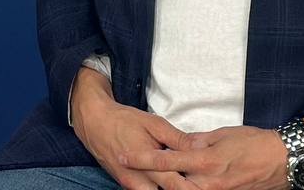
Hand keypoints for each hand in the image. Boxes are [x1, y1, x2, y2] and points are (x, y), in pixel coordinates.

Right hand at [70, 68, 199, 189]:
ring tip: (183, 181)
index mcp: (149, 165)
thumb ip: (178, 139)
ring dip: (169, 189)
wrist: (94, 122)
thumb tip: (200, 149)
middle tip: (199, 184)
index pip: (178, 187)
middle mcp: (139, 182)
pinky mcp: (126, 186)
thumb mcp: (154, 123)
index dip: (194, 188)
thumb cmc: (124, 120)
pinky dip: (158, 188)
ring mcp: (131, 186)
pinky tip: (167, 181)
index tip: (209, 185)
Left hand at [120, 125, 286, 189]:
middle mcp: (208, 183)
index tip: (123, 155)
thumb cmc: (254, 142)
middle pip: (170, 185)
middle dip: (149, 179)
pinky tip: (177, 183)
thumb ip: (198, 141)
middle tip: (128, 169)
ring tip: (150, 179)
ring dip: (166, 186)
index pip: (165, 160)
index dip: (142, 159)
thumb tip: (180, 144)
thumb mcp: (222, 134)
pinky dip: (186, 188)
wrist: (283, 161)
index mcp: (205, 161)